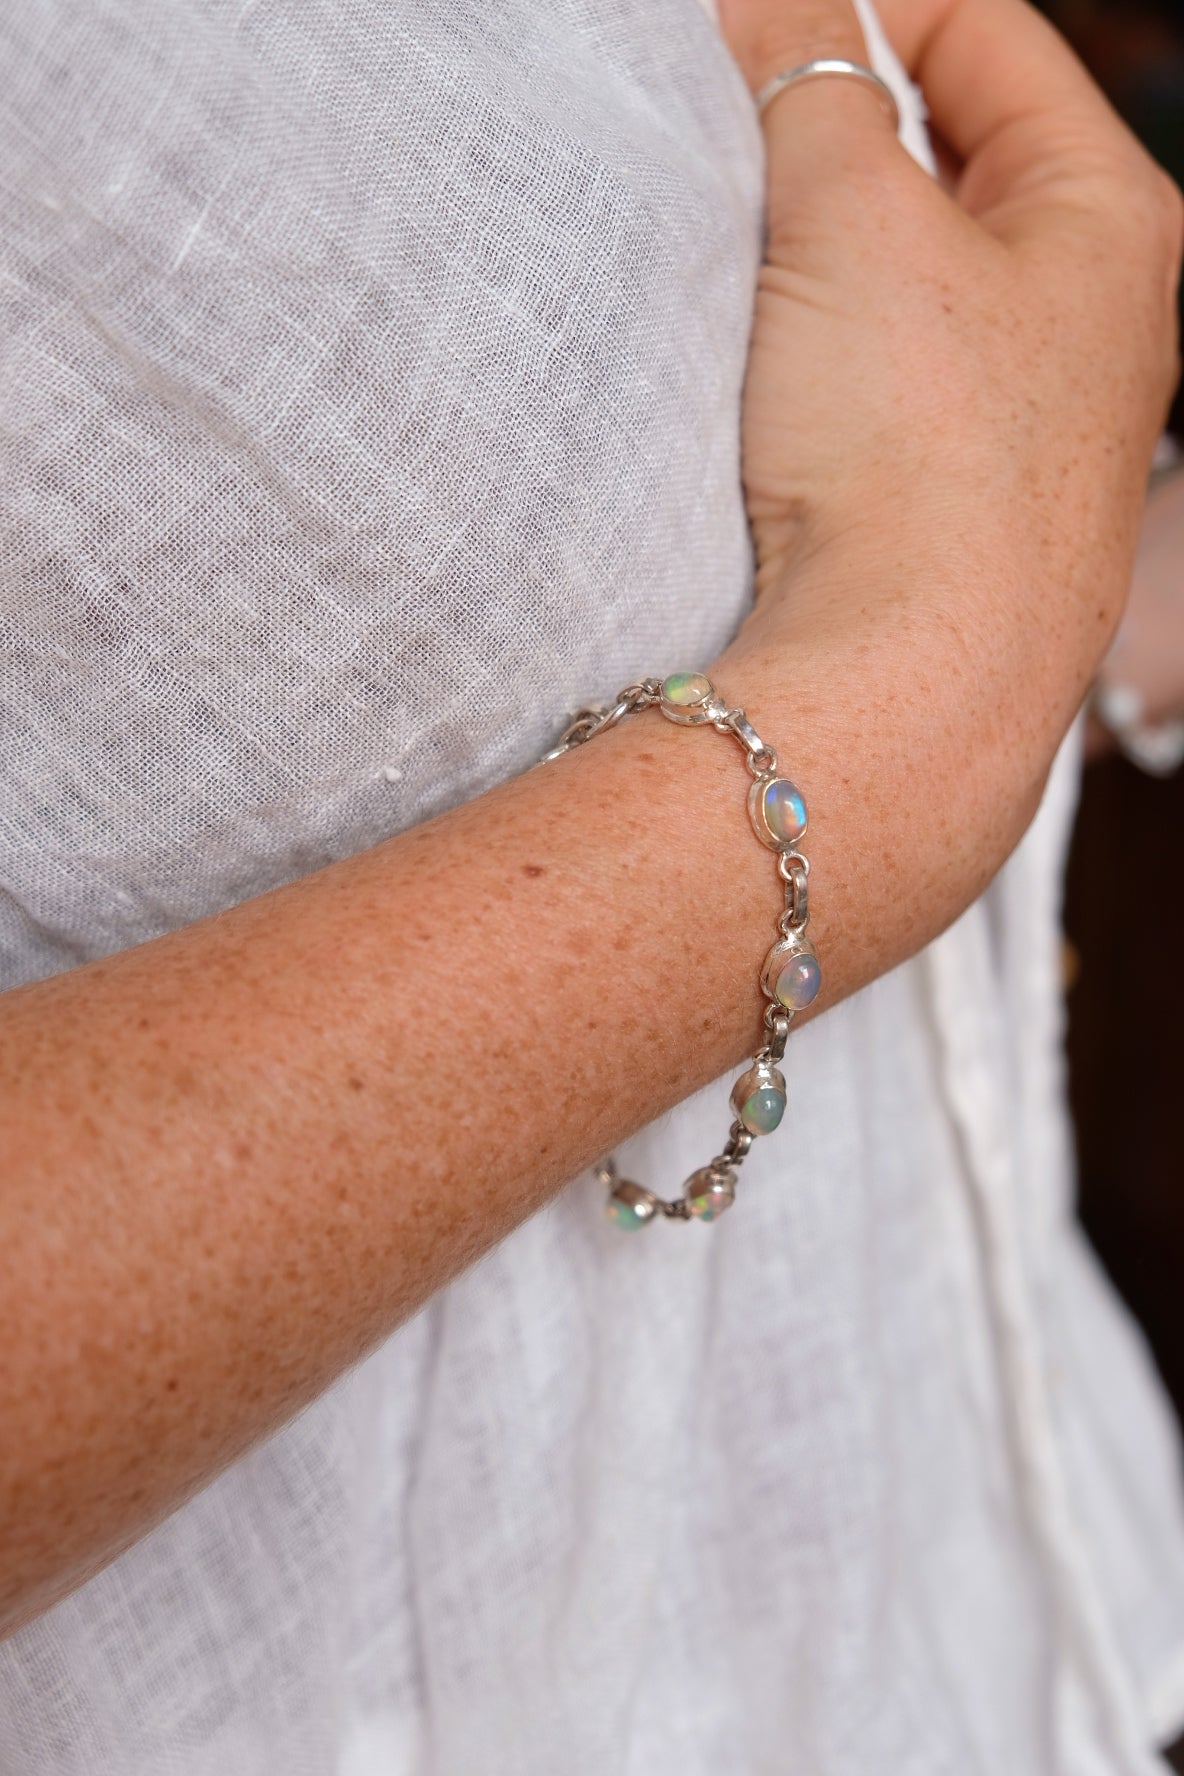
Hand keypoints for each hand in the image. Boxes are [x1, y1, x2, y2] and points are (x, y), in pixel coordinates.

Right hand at [717, 0, 1181, 778]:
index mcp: (1107, 216)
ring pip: (907, 284)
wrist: (906, 693)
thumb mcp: (854, 217)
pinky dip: (821, 358)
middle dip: (833, 135)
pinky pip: (881, 388)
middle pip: (947, 161)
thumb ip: (809, 82)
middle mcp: (1091, 321)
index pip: (982, 35)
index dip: (860, 9)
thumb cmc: (919, 459)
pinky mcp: (957, 510)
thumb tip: (779, 15)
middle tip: (729, 143)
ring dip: (818, 255)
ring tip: (738, 268)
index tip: (751, 31)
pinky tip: (767, 382)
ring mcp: (1027, 426)